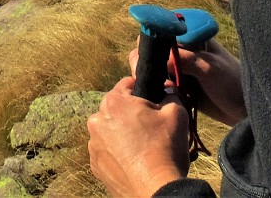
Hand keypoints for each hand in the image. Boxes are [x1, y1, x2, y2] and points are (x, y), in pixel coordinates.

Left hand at [87, 75, 189, 195]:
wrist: (156, 190)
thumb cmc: (165, 149)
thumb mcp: (176, 114)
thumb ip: (171, 94)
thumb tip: (168, 87)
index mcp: (113, 102)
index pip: (127, 84)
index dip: (143, 90)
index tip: (154, 102)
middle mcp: (97, 120)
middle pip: (117, 108)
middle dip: (132, 114)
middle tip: (151, 128)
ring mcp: (94, 144)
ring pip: (110, 130)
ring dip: (123, 133)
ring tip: (144, 147)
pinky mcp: (96, 165)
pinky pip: (107, 151)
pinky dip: (118, 153)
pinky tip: (135, 160)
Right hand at [128, 38, 246, 126]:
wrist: (242, 110)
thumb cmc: (232, 83)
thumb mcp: (211, 68)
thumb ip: (188, 60)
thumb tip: (162, 61)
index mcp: (190, 34)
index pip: (162, 27)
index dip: (152, 38)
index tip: (149, 55)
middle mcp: (180, 47)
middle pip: (151, 46)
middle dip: (145, 58)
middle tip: (149, 74)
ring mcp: (176, 66)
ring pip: (150, 65)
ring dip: (147, 74)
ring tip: (157, 87)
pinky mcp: (174, 83)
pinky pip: (156, 82)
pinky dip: (151, 86)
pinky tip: (155, 94)